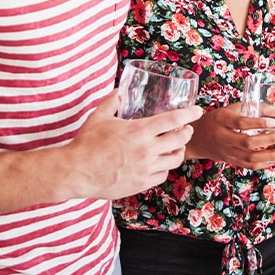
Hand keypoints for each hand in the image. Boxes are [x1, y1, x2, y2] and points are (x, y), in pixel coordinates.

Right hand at [68, 91, 201, 200]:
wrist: (77, 172)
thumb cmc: (87, 143)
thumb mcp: (99, 116)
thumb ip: (112, 101)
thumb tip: (118, 91)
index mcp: (139, 131)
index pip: (174, 119)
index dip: (190, 114)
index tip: (197, 111)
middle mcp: (147, 150)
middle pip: (181, 140)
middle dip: (187, 133)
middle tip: (186, 130)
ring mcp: (146, 168)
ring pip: (175, 159)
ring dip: (178, 150)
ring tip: (175, 146)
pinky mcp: (141, 183)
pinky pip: (162, 174)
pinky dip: (164, 167)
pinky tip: (159, 162)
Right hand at [184, 102, 274, 168]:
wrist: (197, 139)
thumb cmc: (217, 120)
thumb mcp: (231, 109)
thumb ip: (255, 108)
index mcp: (222, 120)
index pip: (241, 123)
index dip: (258, 123)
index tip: (274, 121)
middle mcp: (223, 137)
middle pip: (247, 142)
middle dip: (269, 140)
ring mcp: (226, 152)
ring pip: (249, 158)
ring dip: (271, 155)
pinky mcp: (230, 161)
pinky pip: (248, 166)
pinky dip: (264, 164)